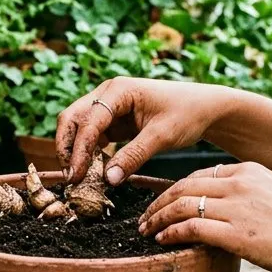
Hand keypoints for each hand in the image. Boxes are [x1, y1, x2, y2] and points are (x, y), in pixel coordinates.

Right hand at [56, 78, 233, 185]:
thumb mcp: (162, 137)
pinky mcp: (113, 120)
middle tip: (71, 178)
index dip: (79, 150)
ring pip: (78, 128)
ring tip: (79, 179)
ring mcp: (108, 106)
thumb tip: (107, 180)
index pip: (88, 121)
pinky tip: (93, 171)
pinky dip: (88, 153)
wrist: (205, 108)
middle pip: (72, 119)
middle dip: (67, 148)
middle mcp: (107, 94)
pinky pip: (92, 136)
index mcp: (118, 90)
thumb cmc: (187, 114)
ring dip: (75, 151)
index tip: (77, 176)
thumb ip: (133, 157)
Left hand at [138, 162, 271, 271]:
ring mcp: (237, 207)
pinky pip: (191, 228)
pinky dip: (171, 233)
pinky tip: (163, 241)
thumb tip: (230, 218)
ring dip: (158, 219)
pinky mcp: (237, 234)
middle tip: (145, 218)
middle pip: (183, 186)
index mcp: (251, 171)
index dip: (176, 189)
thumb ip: (251, 201)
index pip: (201, 175)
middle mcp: (240, 183)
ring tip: (147, 231)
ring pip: (181, 205)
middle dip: (159, 202)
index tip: (164, 202)